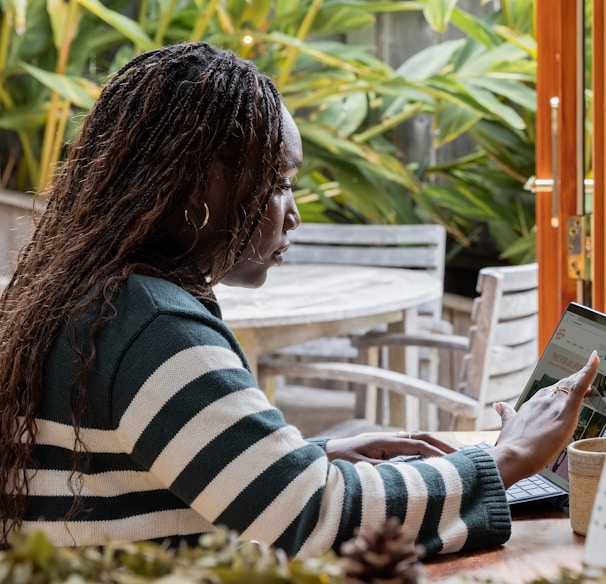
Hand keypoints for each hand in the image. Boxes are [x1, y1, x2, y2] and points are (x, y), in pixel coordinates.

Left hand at [324, 431, 456, 463]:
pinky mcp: (385, 450)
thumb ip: (384, 472)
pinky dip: (425, 454)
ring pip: (418, 442)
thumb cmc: (339, 462)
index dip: (437, 453)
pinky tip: (434, 464)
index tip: (455, 463)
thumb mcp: (361, 468)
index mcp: (386, 441)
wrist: (325, 455)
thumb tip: (409, 476)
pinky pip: (411, 450)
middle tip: (464, 457)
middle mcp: (390, 439)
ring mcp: (388, 443)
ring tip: (455, 459)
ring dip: (436, 448)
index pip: (418, 444)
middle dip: (443, 446)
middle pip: (422, 438)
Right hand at [490, 350, 599, 487]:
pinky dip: (588, 371)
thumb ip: (506, 414)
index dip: (559, 389)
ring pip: (572, 386)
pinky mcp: (565, 411)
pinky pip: (580, 387)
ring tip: (592, 367)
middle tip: (585, 374)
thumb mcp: (508, 427)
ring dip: (583, 377)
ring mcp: (553, 404)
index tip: (566, 384)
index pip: (548, 393)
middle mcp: (542, 401)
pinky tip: (594, 359)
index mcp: (530, 405)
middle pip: (562, 387)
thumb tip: (498, 405)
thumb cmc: (511, 446)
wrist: (513, 454)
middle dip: (574, 380)